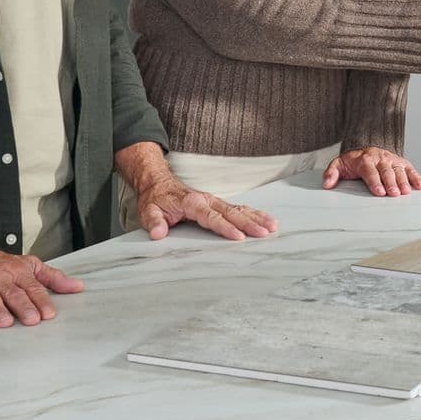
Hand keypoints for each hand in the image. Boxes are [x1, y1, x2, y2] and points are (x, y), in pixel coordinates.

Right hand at [0, 243, 83, 329]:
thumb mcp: (27, 265)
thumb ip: (52, 277)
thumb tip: (77, 287)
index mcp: (17, 273)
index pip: (33, 287)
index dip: (42, 300)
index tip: (50, 313)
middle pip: (13, 293)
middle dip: (24, 306)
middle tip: (33, 320)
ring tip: (5, 322)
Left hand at [134, 174, 279, 241]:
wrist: (157, 183)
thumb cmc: (155, 199)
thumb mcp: (148, 211)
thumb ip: (154, 222)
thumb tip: (158, 233)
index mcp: (191, 202)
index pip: (211, 216)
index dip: (225, 227)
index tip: (238, 237)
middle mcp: (206, 199)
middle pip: (231, 212)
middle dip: (248, 223)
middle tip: (264, 233)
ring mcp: (214, 200)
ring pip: (238, 208)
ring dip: (256, 217)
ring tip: (272, 226)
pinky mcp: (217, 203)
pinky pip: (238, 208)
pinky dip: (253, 213)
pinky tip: (266, 220)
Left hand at [323, 146, 420, 196]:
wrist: (365, 149)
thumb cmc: (353, 162)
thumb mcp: (339, 165)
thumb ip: (331, 173)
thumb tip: (327, 184)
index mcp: (364, 160)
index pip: (370, 171)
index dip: (375, 181)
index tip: (379, 192)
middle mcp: (379, 158)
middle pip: (386, 171)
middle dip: (391, 182)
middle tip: (394, 194)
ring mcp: (391, 159)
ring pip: (398, 170)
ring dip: (403, 181)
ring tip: (406, 192)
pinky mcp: (400, 162)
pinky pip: (409, 168)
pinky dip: (415, 177)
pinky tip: (420, 186)